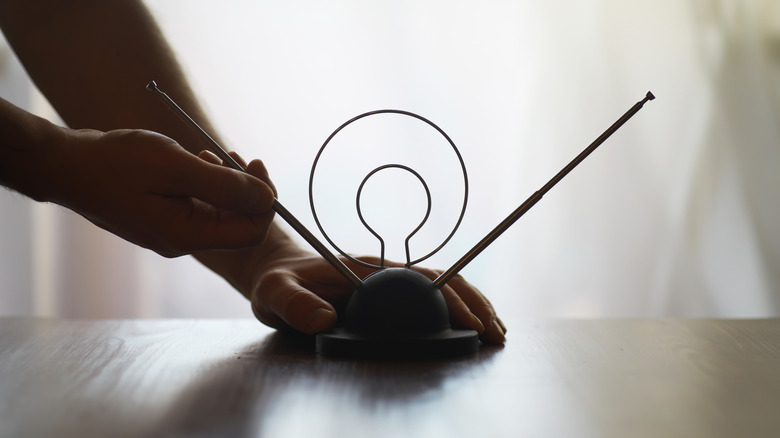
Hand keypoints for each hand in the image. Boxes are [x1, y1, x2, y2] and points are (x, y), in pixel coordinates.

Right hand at [45, 128, 275, 256]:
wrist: (65, 165)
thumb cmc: (115, 163)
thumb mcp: (177, 168)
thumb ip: (226, 185)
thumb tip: (268, 198)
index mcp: (188, 236)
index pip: (251, 232)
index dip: (264, 201)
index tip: (257, 165)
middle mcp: (182, 241)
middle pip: (237, 223)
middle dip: (246, 189)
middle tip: (237, 155)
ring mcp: (170, 231)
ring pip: (218, 212)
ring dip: (226, 182)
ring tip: (210, 153)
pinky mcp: (160, 217)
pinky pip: (198, 205)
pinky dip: (205, 183)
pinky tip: (195, 160)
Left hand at [245, 244, 506, 343]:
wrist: (274, 268)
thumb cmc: (275, 281)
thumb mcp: (275, 292)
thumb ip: (295, 305)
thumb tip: (326, 320)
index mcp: (368, 269)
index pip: (420, 280)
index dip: (449, 300)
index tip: (469, 323)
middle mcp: (385, 271)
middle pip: (443, 280)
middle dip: (475, 305)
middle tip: (498, 333)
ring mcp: (389, 280)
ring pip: (442, 287)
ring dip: (473, 306)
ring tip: (497, 331)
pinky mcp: (388, 292)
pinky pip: (430, 297)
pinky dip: (456, 309)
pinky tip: (470, 326)